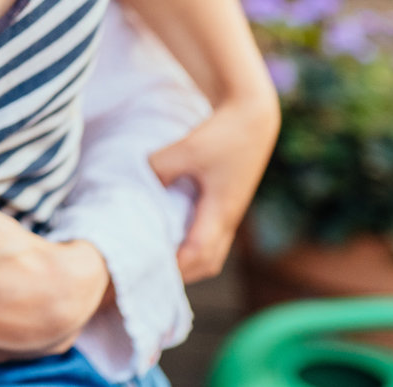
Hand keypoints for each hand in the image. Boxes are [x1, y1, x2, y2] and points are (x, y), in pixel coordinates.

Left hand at [149, 93, 279, 281]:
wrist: (253, 118)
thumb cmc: (223, 134)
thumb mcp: (188, 148)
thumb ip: (161, 168)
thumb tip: (140, 185)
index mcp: (221, 211)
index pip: (198, 253)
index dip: (175, 267)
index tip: (149, 273)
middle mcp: (228, 219)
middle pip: (207, 263)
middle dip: (181, 275)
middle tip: (148, 275)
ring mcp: (229, 213)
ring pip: (211, 254)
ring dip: (188, 263)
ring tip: (157, 264)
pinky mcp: (226, 204)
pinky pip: (210, 238)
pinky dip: (192, 247)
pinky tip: (170, 239)